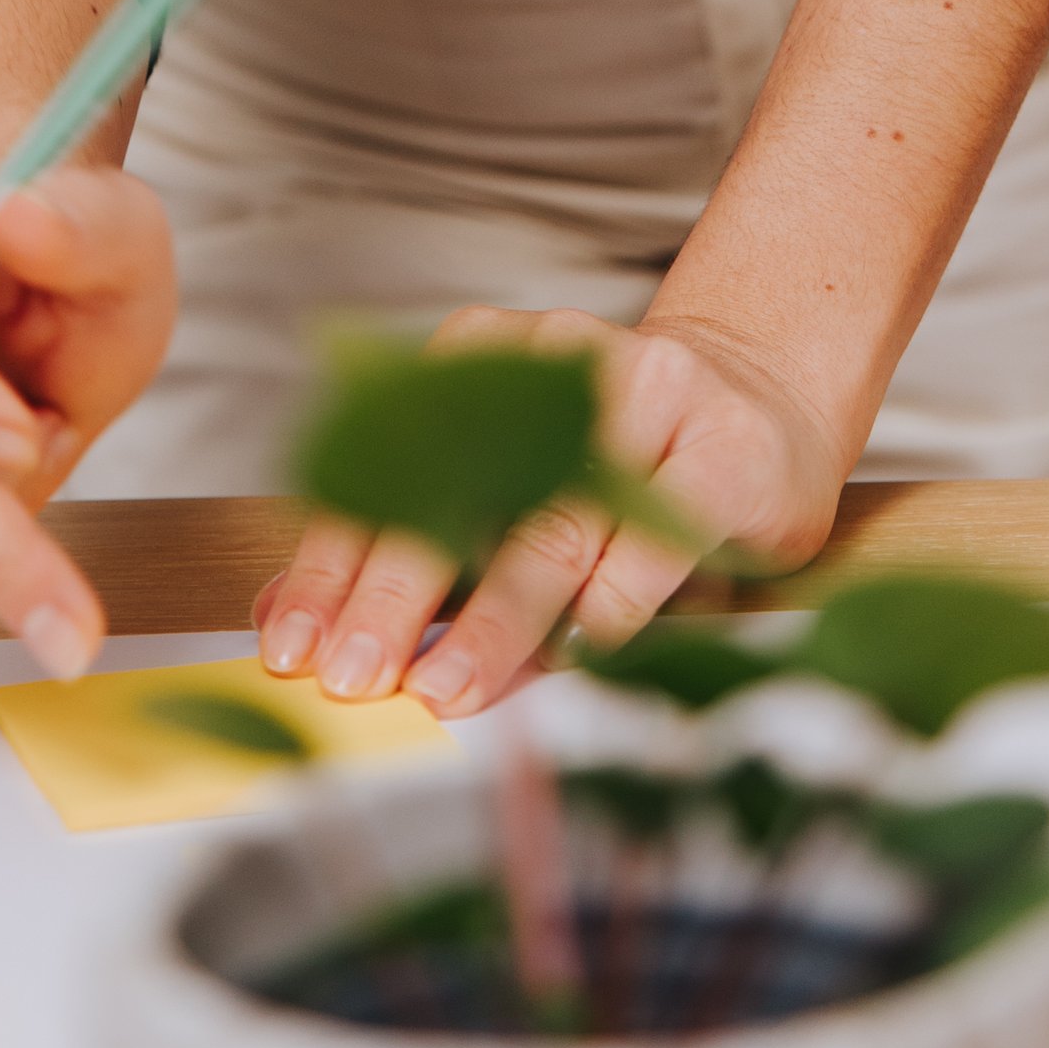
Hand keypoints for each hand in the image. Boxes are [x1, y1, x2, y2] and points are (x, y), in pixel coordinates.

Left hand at [251, 304, 845, 719]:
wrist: (757, 407)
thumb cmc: (613, 467)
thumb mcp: (510, 489)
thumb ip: (422, 554)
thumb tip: (307, 632)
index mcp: (483, 358)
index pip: (387, 468)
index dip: (332, 561)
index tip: (292, 645)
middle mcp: (555, 360)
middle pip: (456, 490)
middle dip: (394, 595)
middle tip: (354, 678)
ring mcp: (644, 396)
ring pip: (551, 524)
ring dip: (493, 620)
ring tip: (446, 689)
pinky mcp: (720, 449)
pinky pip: (650, 543)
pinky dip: (604, 609)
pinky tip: (571, 656)